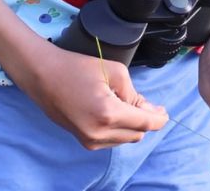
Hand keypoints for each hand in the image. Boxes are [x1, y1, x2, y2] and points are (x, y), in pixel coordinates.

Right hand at [11, 39, 168, 149]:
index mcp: (108, 114)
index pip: (144, 123)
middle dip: (145, 119)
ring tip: (125, 102)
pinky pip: (111, 140)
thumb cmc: (77, 68)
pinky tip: (115, 110)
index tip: (165, 112)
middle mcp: (99, 133)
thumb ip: (133, 92)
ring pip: (125, 138)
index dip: (158, 119)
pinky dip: (119, 128)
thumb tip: (146, 109)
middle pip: (136, 134)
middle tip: (145, 101)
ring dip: (132, 124)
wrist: (44, 76)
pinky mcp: (83, 141)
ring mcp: (90, 140)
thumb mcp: (114, 71)